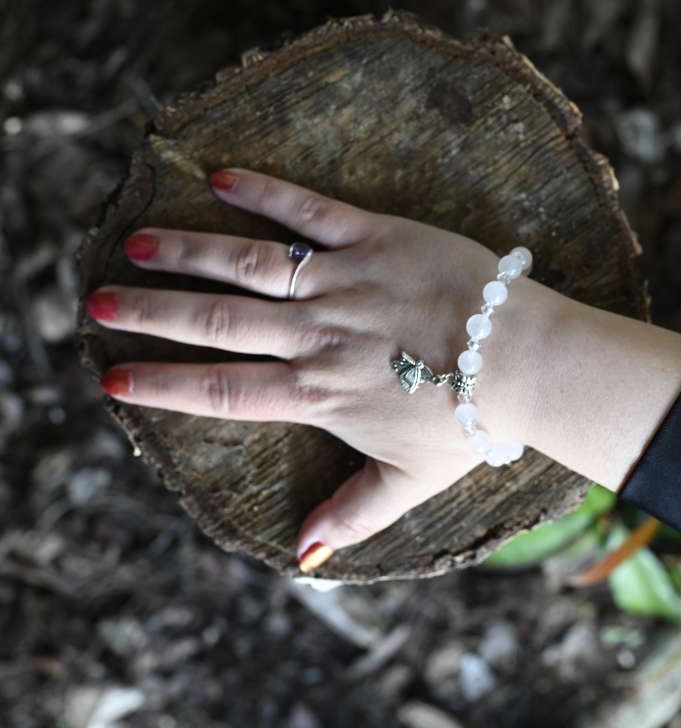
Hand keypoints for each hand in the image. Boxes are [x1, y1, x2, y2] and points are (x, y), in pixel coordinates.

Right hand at [86, 168, 562, 572]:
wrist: (525, 359)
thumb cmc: (471, 420)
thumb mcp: (410, 480)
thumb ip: (354, 515)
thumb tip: (305, 559)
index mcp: (318, 392)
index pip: (222, 389)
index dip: (163, 384)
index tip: (115, 377)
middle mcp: (317, 334)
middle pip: (217, 321)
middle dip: (152, 312)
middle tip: (98, 302)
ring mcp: (344, 281)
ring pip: (247, 263)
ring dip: (187, 252)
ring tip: (136, 244)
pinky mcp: (375, 237)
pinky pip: (309, 210)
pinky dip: (264, 191)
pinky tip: (221, 176)